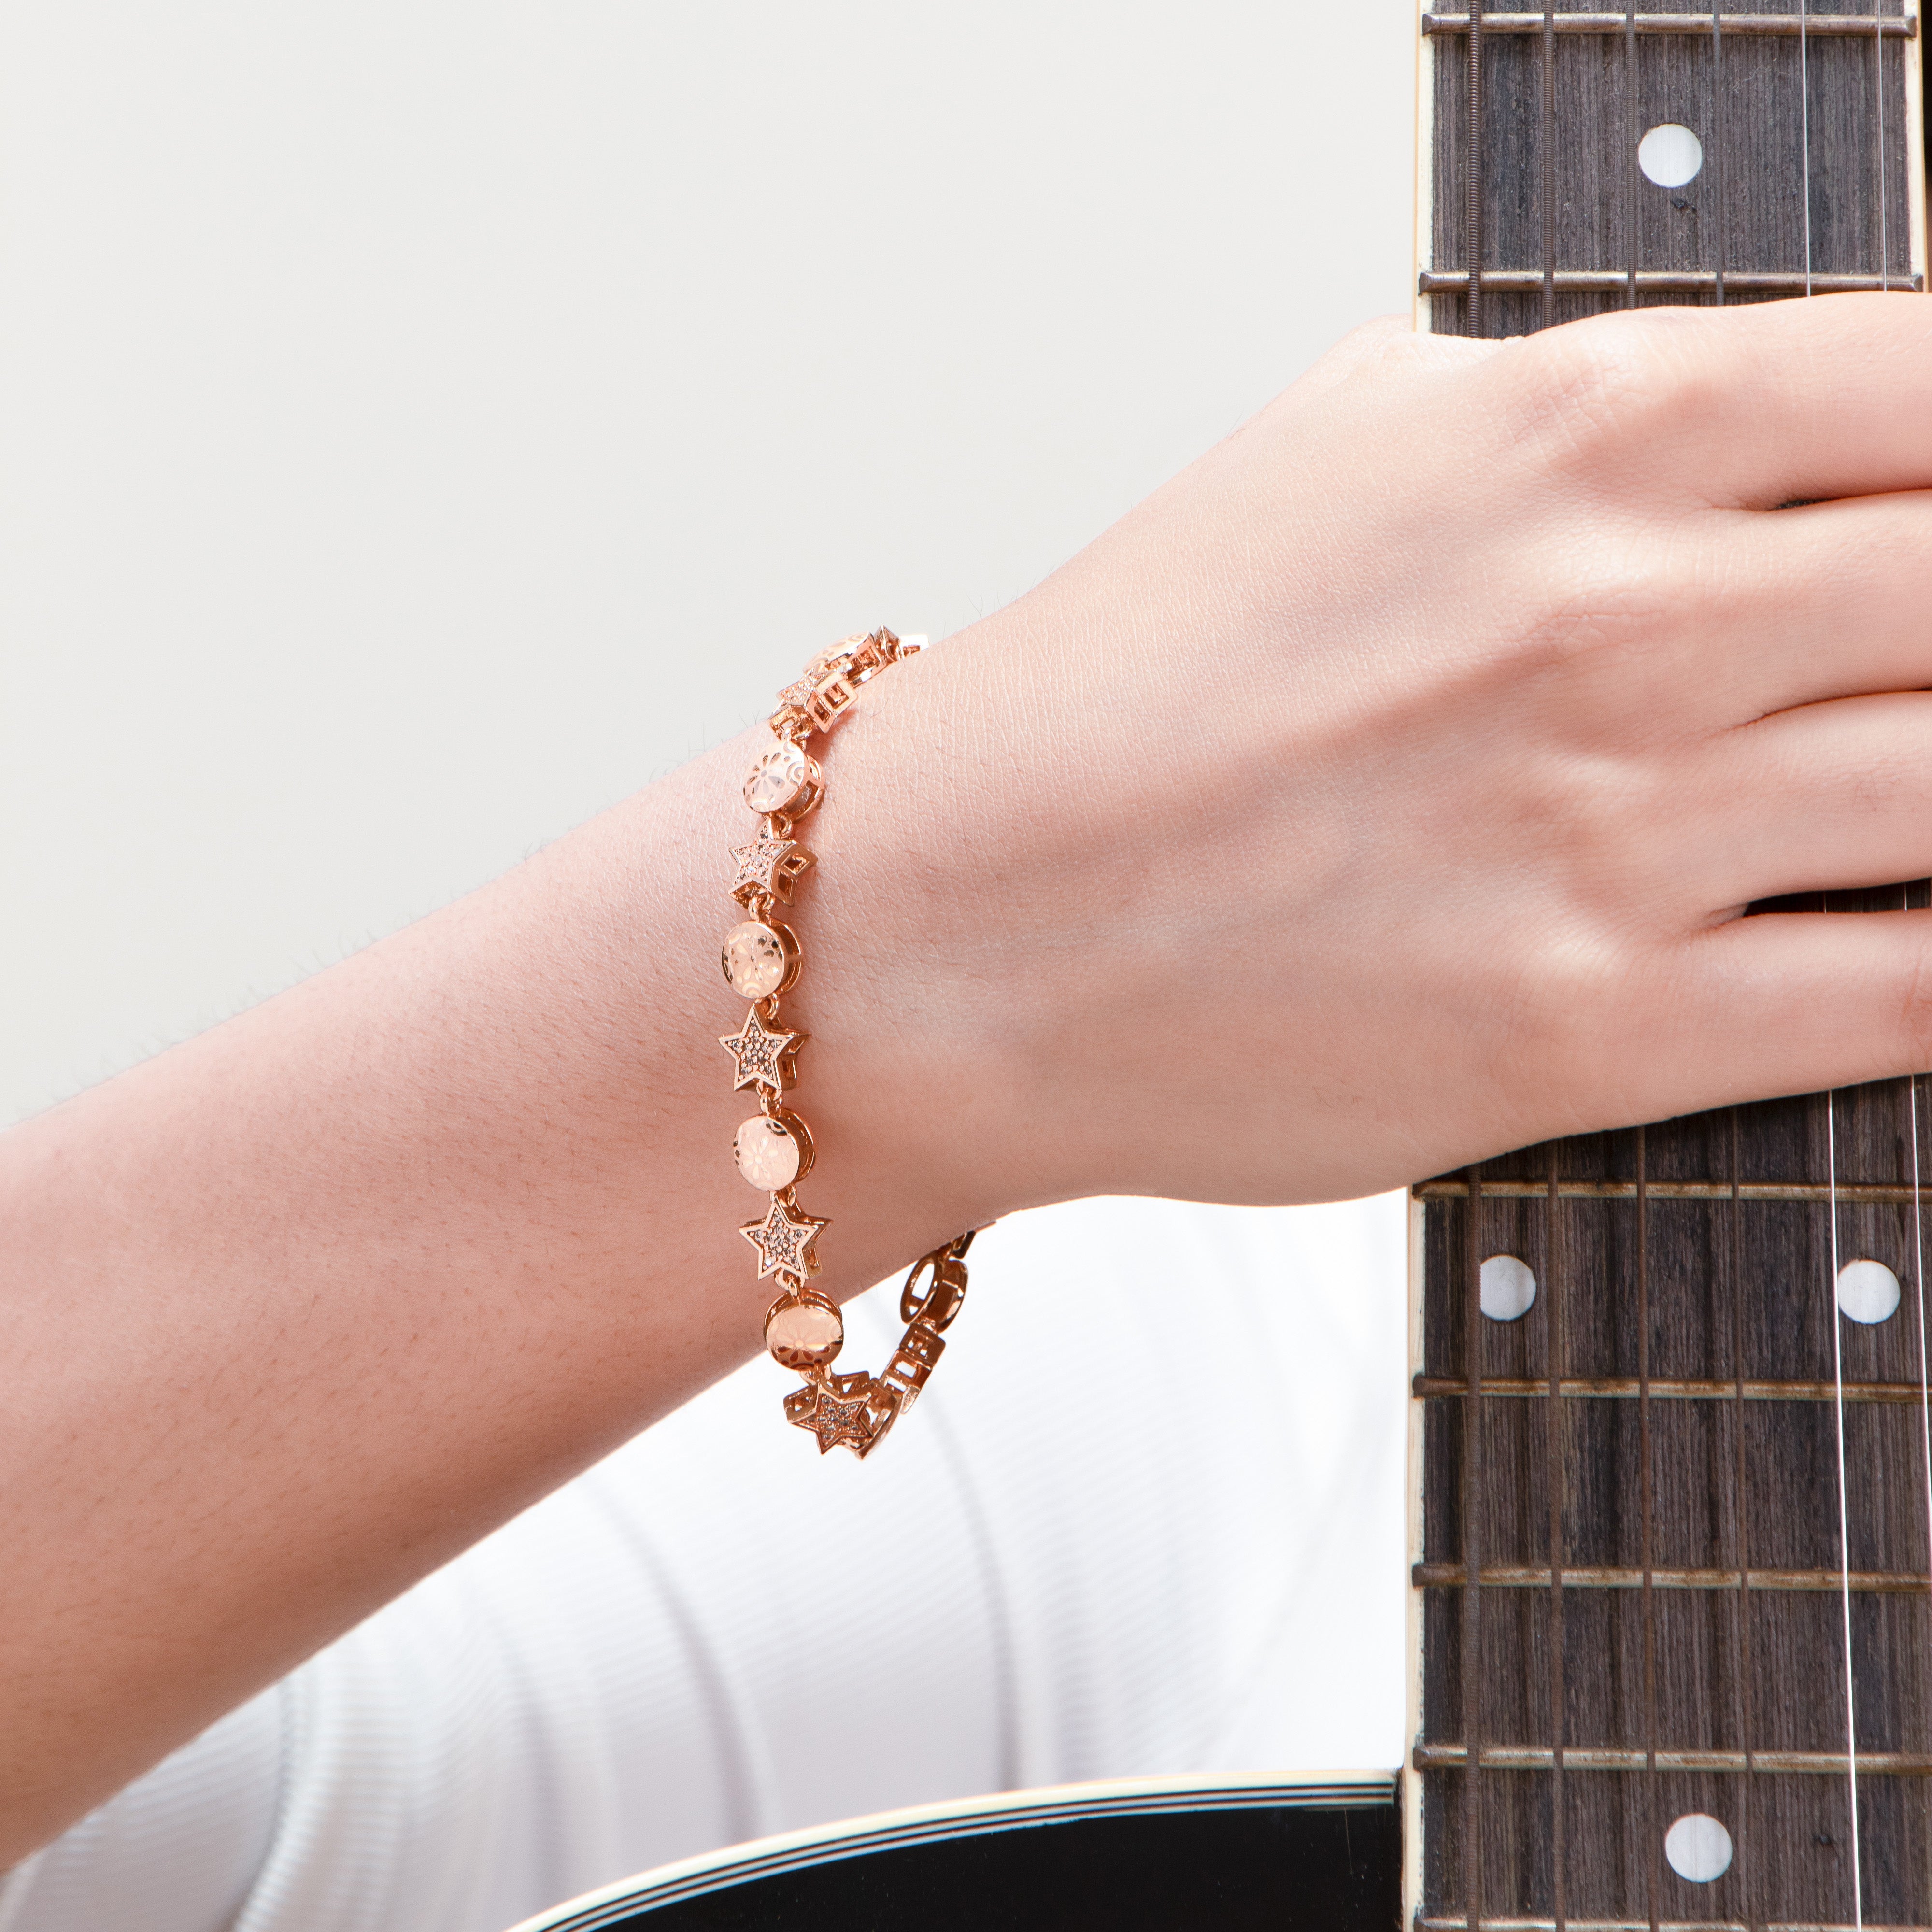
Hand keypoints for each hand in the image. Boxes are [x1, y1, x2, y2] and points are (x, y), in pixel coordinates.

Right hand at [816, 295, 1931, 1210]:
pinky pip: (1910, 997)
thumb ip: (1565, 402)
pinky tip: (1906, 938)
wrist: (961, 918)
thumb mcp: (1341, 444)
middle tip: (1906, 683)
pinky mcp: (1590, 1031)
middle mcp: (1614, 617)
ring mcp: (1611, 832)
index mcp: (1567, 433)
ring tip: (1893, 805)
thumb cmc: (1129, 693)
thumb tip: (1755, 415)